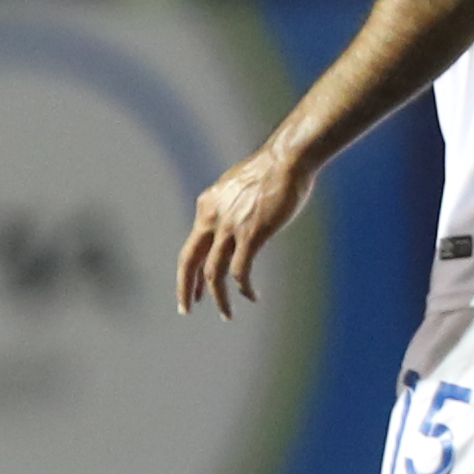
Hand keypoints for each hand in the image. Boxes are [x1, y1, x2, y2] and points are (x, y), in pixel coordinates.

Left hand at [175, 142, 308, 315]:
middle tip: (186, 309)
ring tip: (226, 314)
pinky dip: (243, 288)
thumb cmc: (272, 169)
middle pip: (189, 261)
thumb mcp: (240, 187)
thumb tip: (238, 215)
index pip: (192, 246)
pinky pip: (240, 271)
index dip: (189, 271)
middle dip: (185, 288)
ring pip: (213, 273)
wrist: (287, 159)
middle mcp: (211, 218)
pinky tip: (251, 297)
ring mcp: (229, 227)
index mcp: (206, 206)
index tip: (192, 290)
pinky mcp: (251, 234)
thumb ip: (232, 204)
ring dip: (219, 297)